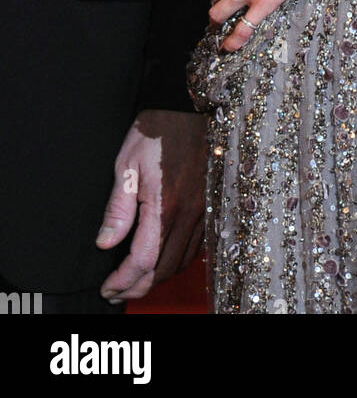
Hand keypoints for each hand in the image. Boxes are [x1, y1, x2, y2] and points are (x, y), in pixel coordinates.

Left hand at [97, 110, 207, 301]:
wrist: (188, 106)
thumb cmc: (155, 131)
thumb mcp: (126, 165)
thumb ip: (118, 209)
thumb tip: (105, 243)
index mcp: (165, 205)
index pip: (143, 260)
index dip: (123, 281)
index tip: (108, 289)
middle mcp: (189, 213)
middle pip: (164, 268)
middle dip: (138, 286)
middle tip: (117, 291)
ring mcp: (203, 209)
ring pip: (182, 261)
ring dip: (157, 276)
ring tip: (135, 279)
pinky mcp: (210, 203)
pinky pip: (196, 246)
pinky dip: (177, 260)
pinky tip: (163, 257)